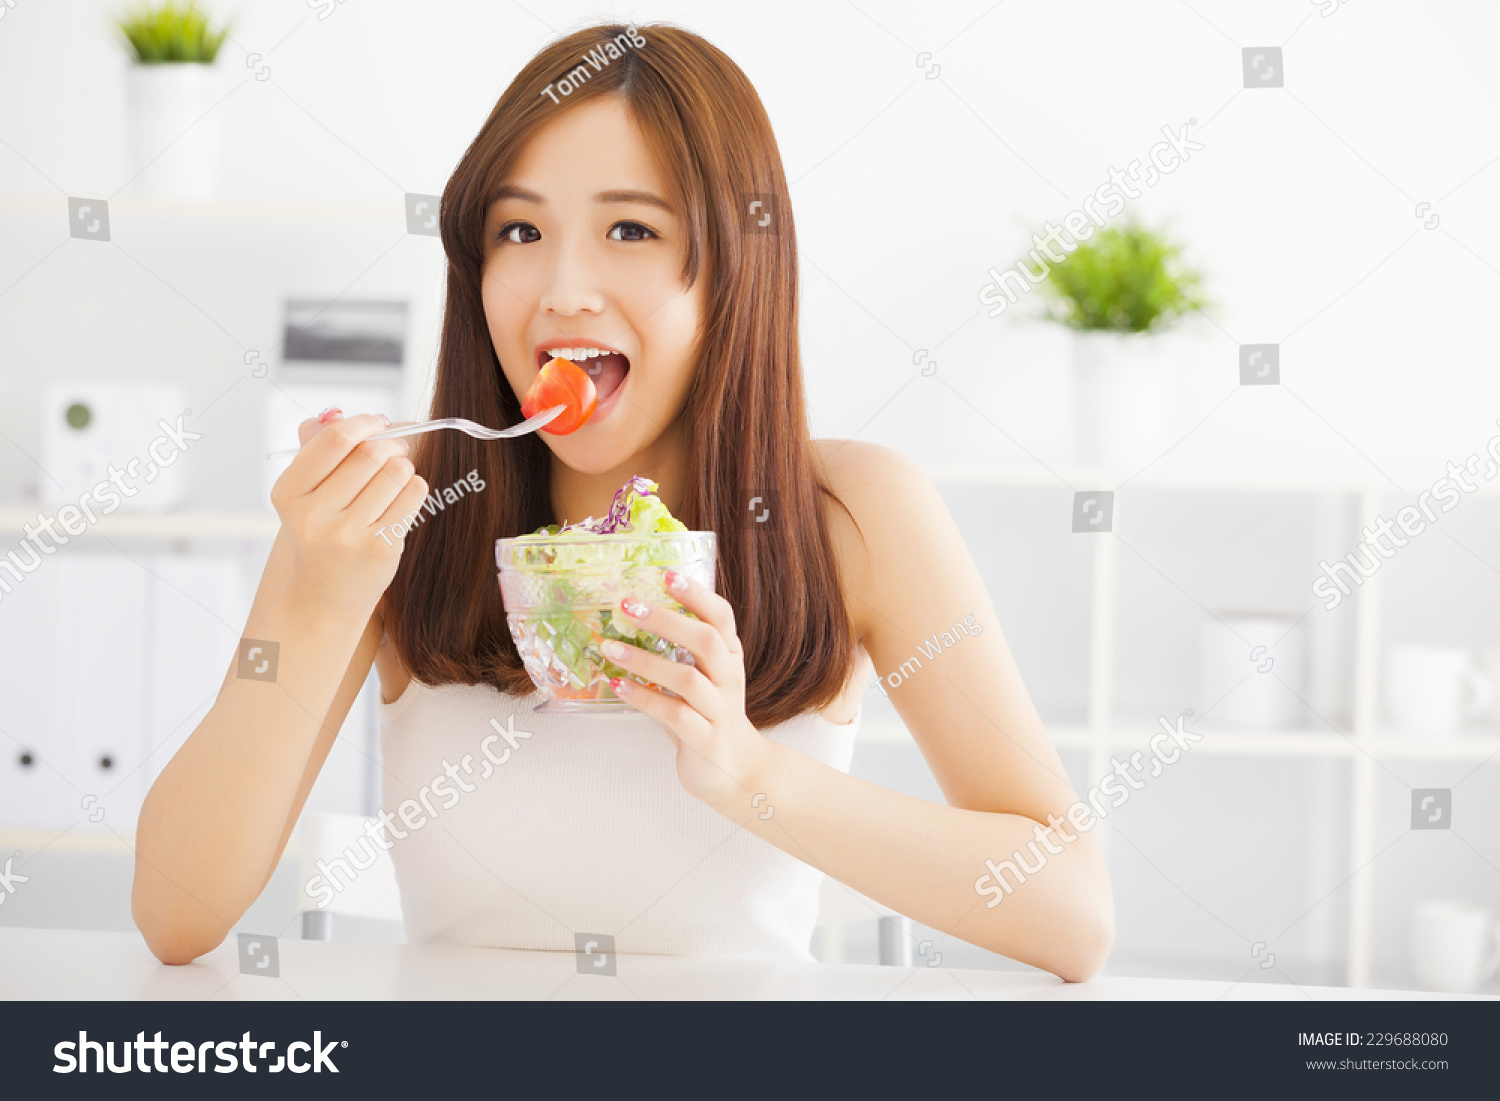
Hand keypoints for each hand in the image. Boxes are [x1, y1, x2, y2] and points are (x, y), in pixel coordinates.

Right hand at [269, 408, 428, 620]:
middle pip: (369, 454)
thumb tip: (334, 413)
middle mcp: (314, 515)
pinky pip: (413, 495)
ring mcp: (347, 535)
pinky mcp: (380, 548)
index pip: (333, 441)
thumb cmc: (319, 536)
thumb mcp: (305, 496)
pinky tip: (406, 495)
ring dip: (404, 466)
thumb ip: (316, 452)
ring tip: (398, 476)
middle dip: (391, 443)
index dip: (362, 423)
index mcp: (289, 494)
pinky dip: (415, 487)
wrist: (324, 599)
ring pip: (396, 472)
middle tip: (399, 445)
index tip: (377, 422)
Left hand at [604, 570, 772, 810]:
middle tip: (628, 605)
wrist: (738, 772)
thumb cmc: (710, 716)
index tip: (666, 575)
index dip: (696, 594)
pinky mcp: (706, 740)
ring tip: (610, 648)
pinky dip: (644, 698)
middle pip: (705, 640)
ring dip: (645, 660)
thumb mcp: (704, 677)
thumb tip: (633, 614)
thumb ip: (681, 650)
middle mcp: (729, 679)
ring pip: (687, 678)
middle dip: (666, 620)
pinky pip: (674, 715)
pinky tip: (619, 687)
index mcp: (730, 658)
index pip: (721, 617)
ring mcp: (720, 711)